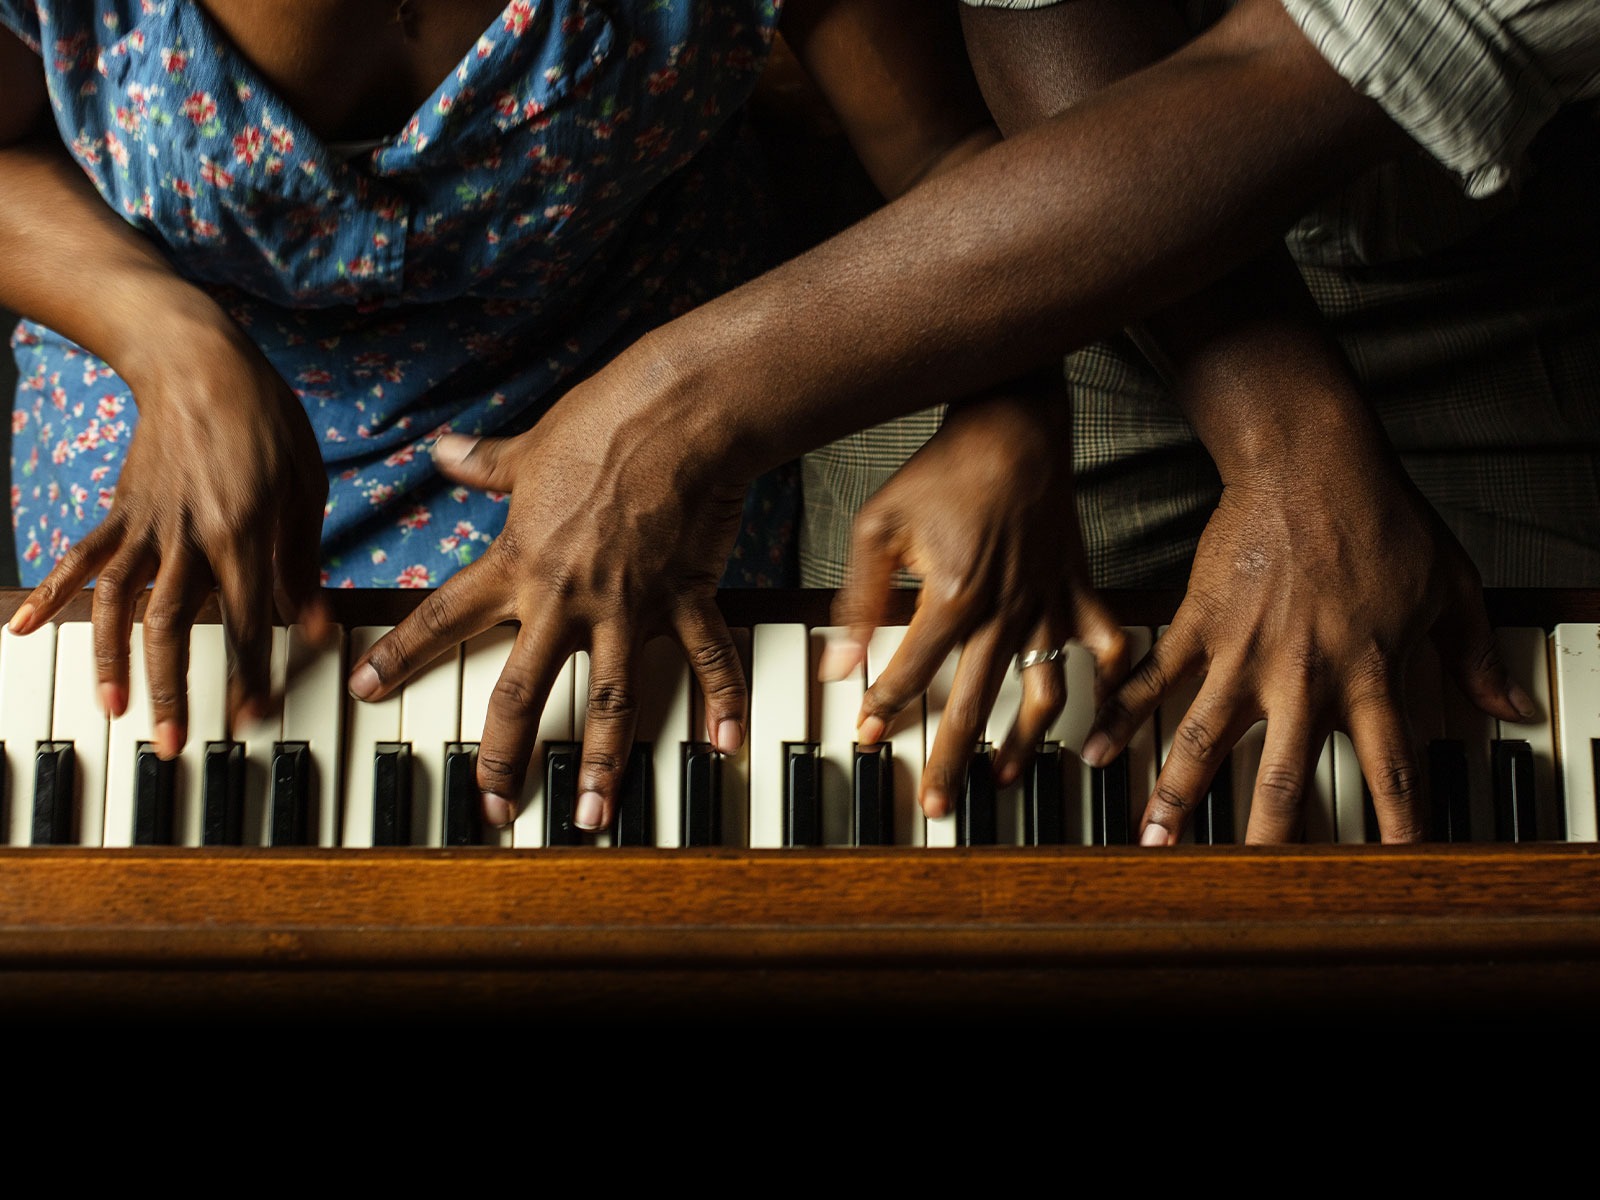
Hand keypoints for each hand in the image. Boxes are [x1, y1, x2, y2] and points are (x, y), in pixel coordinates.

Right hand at [9, 307, 329, 752]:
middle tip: (175, 743)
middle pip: (174, 624)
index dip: (249, 674)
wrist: (198, 358)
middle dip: (173, 689)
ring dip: (113, 661)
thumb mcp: (305, 486)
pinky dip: (50, 592)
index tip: (252, 717)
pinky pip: (81, 557)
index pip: (247, 620)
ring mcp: (145, 522)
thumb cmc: (264, 420)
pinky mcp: (121, 509)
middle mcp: (186, 533)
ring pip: (120, 602)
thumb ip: (302, 560)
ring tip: (112, 710)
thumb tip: (314, 623)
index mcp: (241, 529)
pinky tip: (26, 628)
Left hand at [345, 372, 751, 831]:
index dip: (397, 656)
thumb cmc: (603, 420)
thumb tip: (444, 450)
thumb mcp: (530, 445)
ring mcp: (626, 606)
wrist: (679, 412)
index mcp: (518, 562)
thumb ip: (485, 462)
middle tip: (489, 809)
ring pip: (610, 703)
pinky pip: (705, 659)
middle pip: (521, 695)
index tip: (363, 690)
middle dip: (501, 759)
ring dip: (602, 765)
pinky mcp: (683, 598)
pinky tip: (726, 745)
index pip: (442, 619)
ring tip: (593, 814)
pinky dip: (721, 701)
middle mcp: (565, 598)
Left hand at [825, 390, 1125, 818]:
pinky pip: (1100, 644)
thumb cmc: (942, 470)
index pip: (912, 670)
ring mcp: (1048, 602)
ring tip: (1008, 778)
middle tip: (936, 805)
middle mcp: (1006, 609)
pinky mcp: (1077, 587)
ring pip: (1044, 689)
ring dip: (1027, 742)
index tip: (866, 738)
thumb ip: (858, 599)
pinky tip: (1100, 715)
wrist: (1014, 426)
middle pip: (973, 701)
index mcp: (954, 594)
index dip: (885, 706)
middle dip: (951, 757)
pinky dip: (1106, 681)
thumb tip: (836, 663)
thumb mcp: (877, 525)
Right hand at [1085, 461, 1531, 843]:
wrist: (1309, 461)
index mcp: (1368, 673)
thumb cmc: (1380, 516)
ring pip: (1203, 740)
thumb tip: (1510, 706)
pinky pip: (1154, 678)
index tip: (1387, 872)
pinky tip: (1095, 748)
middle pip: (1282, 777)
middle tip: (1243, 887)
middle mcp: (1302, 676)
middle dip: (1263, 840)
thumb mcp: (1450, 584)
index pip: (1389, 768)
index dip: (1395, 825)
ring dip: (1176, 796)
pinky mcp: (1197, 623)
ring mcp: (1242, 653)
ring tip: (1151, 841)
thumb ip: (1474, 654)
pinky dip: (1121, 714)